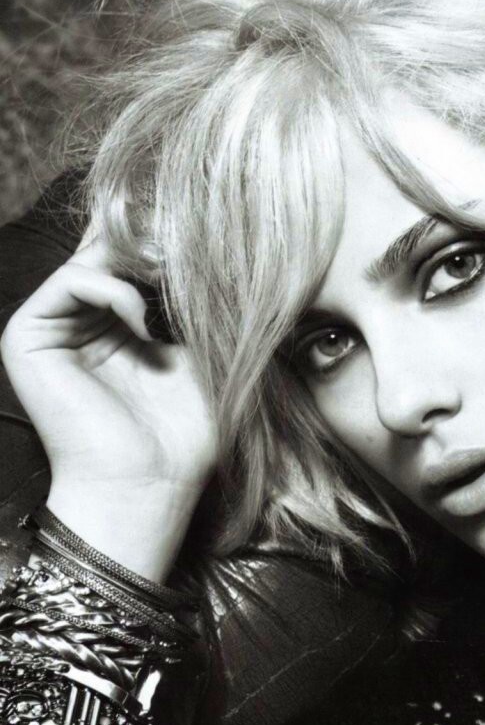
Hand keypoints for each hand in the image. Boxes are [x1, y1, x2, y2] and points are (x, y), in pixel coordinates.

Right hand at [0, 219, 216, 578]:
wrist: (150, 483)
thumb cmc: (185, 432)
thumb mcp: (205, 351)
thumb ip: (198, 300)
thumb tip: (216, 241)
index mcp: (118, 320)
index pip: (137, 257)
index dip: (173, 246)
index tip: (217, 251)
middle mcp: (80, 317)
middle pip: (113, 248)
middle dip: (159, 249)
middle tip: (198, 260)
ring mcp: (51, 324)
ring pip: (94, 257)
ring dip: (143, 268)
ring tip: (176, 299)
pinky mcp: (27, 336)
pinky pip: (73, 280)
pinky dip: (117, 290)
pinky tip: (148, 323)